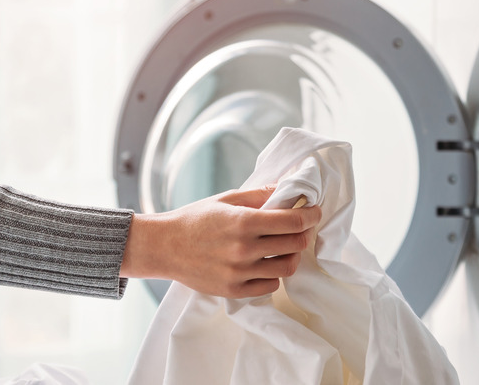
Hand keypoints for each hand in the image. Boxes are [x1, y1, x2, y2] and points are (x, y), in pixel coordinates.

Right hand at [120, 186, 320, 297]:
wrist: (163, 246)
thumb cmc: (195, 218)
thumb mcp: (227, 199)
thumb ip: (260, 195)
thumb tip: (287, 188)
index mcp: (244, 222)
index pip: (293, 221)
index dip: (311, 215)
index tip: (315, 211)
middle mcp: (244, 249)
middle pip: (295, 245)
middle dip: (305, 233)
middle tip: (303, 228)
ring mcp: (239, 273)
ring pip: (287, 268)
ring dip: (292, 256)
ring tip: (286, 247)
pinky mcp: (233, 290)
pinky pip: (270, 286)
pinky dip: (274, 275)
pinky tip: (267, 263)